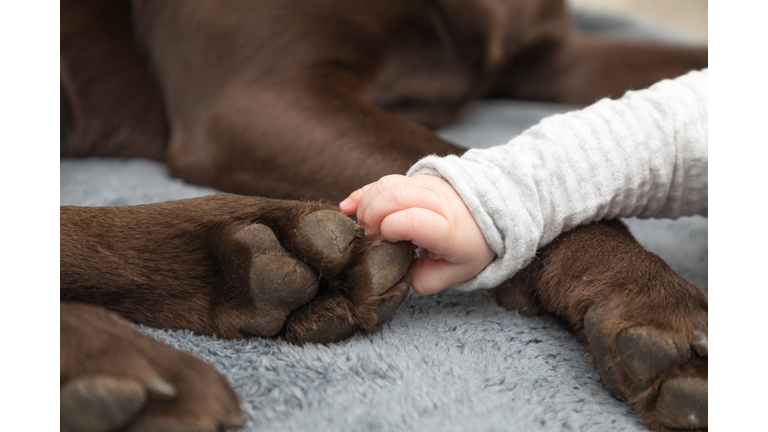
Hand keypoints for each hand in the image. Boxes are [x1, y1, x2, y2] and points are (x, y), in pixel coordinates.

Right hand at [340, 174, 494, 294]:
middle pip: (394, 197)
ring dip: (366, 205)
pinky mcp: (416, 178)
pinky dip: (363, 192)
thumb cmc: (472, 245)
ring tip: (365, 226)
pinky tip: (348, 206)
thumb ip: (425, 280)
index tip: (386, 243)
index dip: (390, 229)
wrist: (493, 212)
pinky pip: (384, 179)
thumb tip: (397, 274)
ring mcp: (427, 185)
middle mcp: (438, 201)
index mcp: (450, 230)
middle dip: (372, 217)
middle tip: (370, 237)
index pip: (413, 220)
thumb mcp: (457, 273)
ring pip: (386, 184)